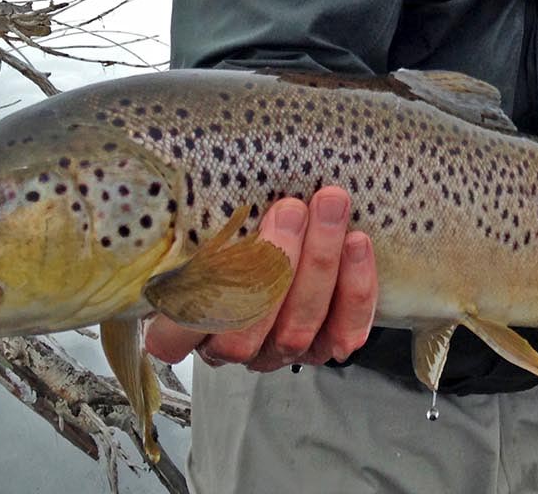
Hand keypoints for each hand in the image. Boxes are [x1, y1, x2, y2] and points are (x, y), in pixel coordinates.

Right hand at [145, 186, 377, 371]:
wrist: (292, 240)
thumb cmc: (234, 231)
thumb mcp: (205, 226)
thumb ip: (200, 223)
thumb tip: (189, 187)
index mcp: (189, 325)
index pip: (180, 330)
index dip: (202, 290)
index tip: (223, 238)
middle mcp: (234, 347)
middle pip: (248, 329)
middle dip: (275, 264)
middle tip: (292, 209)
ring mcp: (281, 351)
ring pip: (299, 327)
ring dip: (319, 262)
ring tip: (330, 206)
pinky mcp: (326, 346)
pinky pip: (345, 329)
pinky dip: (355, 288)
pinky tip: (357, 243)